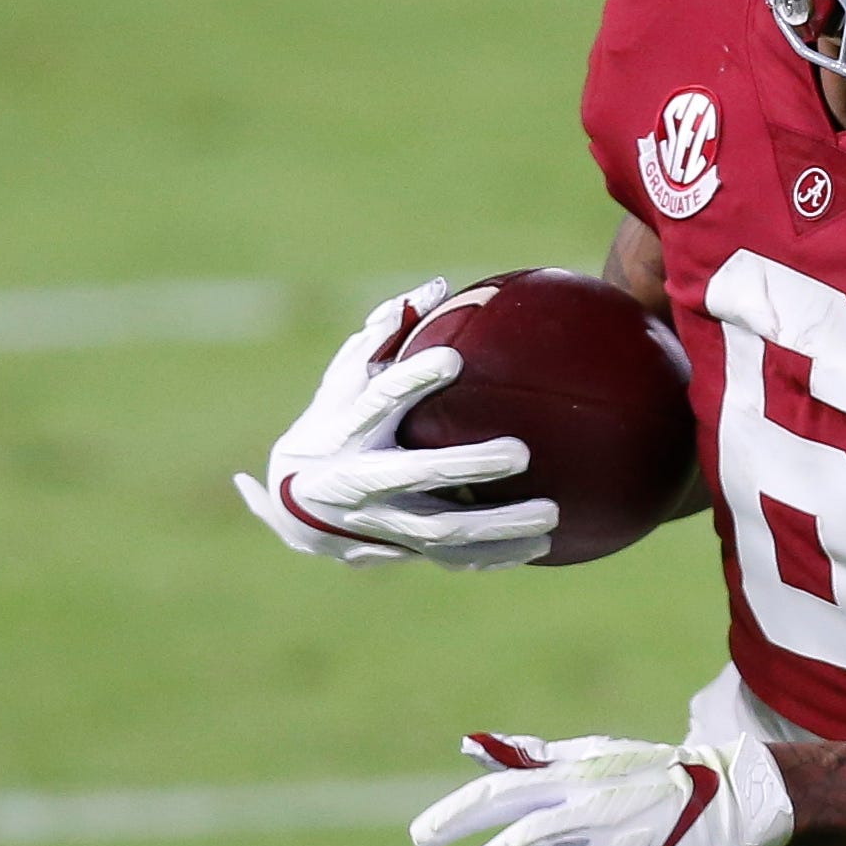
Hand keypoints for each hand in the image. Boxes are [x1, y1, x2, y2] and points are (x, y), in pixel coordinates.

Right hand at [232, 279, 560, 570]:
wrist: (294, 506)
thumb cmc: (331, 423)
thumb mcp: (343, 380)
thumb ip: (383, 334)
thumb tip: (436, 287)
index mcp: (346, 430)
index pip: (378, 401)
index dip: (411, 381)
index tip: (452, 360)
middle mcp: (360, 480)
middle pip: (417, 476)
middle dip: (467, 466)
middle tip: (522, 452)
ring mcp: (381, 523)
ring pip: (442, 532)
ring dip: (497, 527)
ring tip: (551, 515)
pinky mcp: (400, 548)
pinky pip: (451, 559)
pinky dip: (494, 556)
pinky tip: (541, 547)